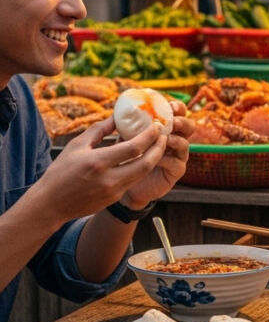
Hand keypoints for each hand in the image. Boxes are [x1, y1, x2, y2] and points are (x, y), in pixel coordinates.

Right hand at [34, 116, 167, 222]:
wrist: (51, 204)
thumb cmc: (60, 172)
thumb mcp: (76, 146)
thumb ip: (99, 130)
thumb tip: (117, 117)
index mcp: (98, 162)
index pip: (134, 148)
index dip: (150, 135)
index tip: (157, 125)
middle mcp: (109, 178)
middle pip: (146, 163)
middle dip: (159, 148)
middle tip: (164, 135)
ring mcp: (113, 191)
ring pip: (143, 173)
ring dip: (154, 158)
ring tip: (158, 145)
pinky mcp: (114, 198)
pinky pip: (134, 180)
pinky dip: (141, 168)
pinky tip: (143, 158)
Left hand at [122, 99, 194, 208]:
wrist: (126, 183)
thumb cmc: (126, 158)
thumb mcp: (126, 139)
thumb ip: (126, 128)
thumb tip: (116, 114)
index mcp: (167, 128)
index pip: (179, 114)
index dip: (178, 108)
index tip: (170, 106)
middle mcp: (176, 140)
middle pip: (190, 127)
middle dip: (182, 122)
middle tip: (173, 122)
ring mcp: (178, 156)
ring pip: (185, 144)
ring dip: (176, 140)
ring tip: (165, 139)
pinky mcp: (176, 171)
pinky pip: (176, 163)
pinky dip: (167, 158)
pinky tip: (156, 158)